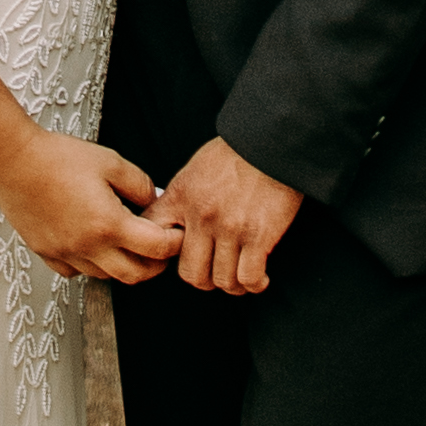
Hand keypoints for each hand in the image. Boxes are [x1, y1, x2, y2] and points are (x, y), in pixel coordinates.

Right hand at [0, 132, 184, 286]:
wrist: (11, 160)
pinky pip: (77, 272)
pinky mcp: (46, 254)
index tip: (177, 234)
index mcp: (108, 224)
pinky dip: (91, 264)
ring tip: (125, 241)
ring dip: (123, 265)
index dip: (174, 243)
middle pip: (135, 275)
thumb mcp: (110, 161)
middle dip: (155, 265)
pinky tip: (91, 242)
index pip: (156, 249)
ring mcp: (66, 254)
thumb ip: (139, 184)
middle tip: (159, 248)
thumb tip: (154, 200)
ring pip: (106, 276)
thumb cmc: (57, 157)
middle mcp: (88, 247)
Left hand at [162, 136, 301, 297]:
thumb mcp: (196, 169)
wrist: (272, 141)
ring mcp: (230, 228)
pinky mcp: (259, 236)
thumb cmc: (237, 152)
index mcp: (182, 197)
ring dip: (231, 285)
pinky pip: (248, 278)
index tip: (178, 258)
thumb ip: (181, 198)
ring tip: (239, 277)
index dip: (162, 256)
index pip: (154, 238)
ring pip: (222, 281)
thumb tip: (172, 224)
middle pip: (191, 273)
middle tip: (214, 273)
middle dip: (203, 279)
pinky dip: (254, 284)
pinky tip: (258, 279)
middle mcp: (202, 216)